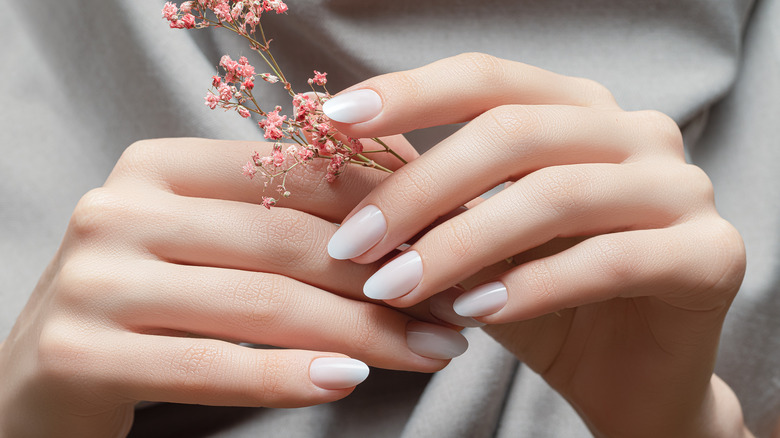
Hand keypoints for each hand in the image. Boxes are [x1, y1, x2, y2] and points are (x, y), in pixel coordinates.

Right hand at [0, 138, 466, 437]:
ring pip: (260, 302)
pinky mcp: (78, 352)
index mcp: (156, 166)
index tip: (452, 241)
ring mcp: (93, 279)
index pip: (290, 175)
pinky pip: (212, 365)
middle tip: (455, 309)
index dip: (381, 209)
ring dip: (362, 332)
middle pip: (283, 241)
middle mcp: (118, 208)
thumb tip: (408, 216)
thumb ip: (279, 221)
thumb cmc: (147, 308)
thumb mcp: (205, 245)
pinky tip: (349, 380)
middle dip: (385, 280)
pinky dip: (289, 375)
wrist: (36, 381)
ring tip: (429, 349)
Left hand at [324, 53, 749, 436]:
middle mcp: (637, 132)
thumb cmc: (543, 300)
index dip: (410, 93)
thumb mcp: (479, 243)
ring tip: (397, 288)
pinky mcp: (712, 253)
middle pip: (513, 132)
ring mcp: (682, 187)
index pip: (488, 80)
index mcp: (579, 111)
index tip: (336, 122)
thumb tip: (349, 179)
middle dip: (420, 191)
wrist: (626, 376)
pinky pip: (610, 260)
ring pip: (554, 195)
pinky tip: (473, 314)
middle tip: (354, 246)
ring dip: (461, 245)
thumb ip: (437, 206)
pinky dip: (530, 287)